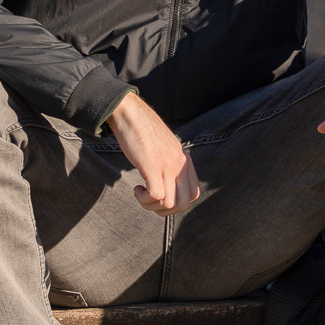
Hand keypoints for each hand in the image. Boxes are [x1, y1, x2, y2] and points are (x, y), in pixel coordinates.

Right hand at [107, 92, 199, 214]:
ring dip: (152, 206)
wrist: (130, 113)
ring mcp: (168, 165)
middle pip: (184, 204)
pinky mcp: (152, 166)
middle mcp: (180, 164)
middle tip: (149, 200)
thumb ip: (170, 164)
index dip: (176, 202)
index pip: (194, 194)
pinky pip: (157, 196)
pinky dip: (145, 199)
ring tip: (141, 193)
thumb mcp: (164, 149)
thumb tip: (167, 183)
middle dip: (165, 211)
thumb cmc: (143, 132)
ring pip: (171, 204)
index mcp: (185, 161)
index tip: (160, 195)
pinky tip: (137, 188)